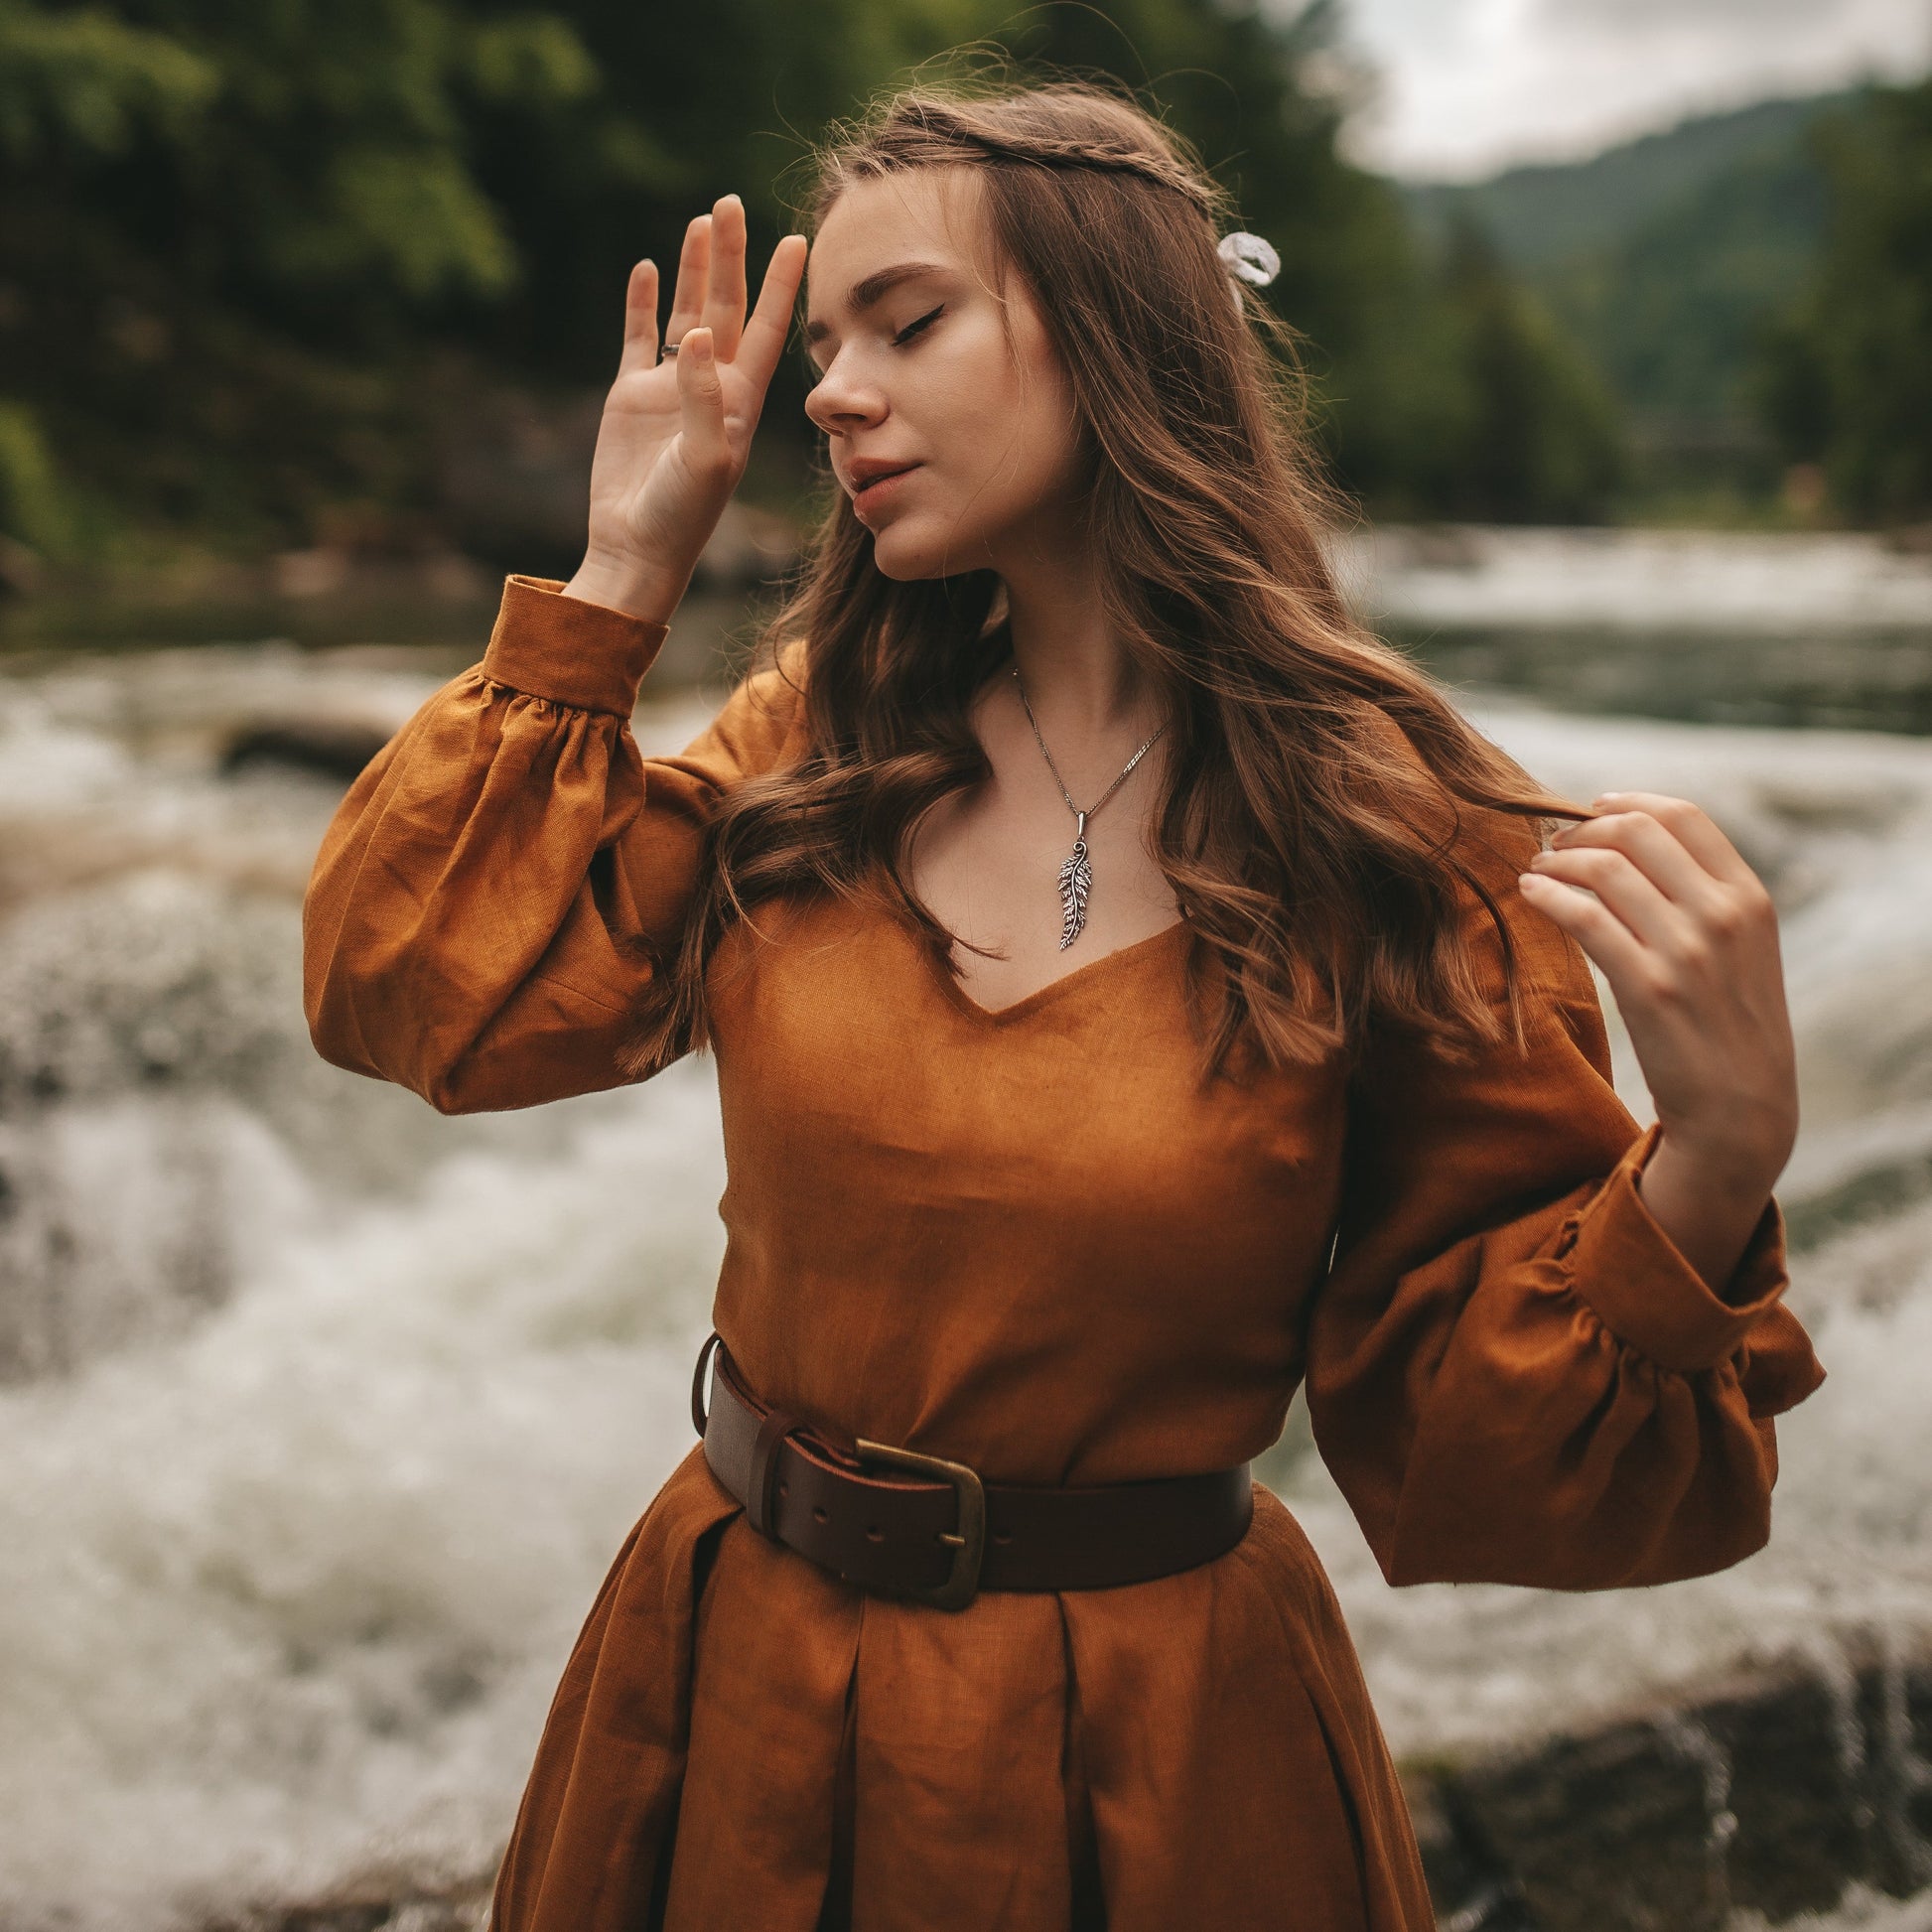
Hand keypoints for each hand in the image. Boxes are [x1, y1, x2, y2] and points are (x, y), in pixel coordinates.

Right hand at [564, 195, 807, 622]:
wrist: (636, 547)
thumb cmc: (681, 514)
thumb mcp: (704, 460)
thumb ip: (703, 397)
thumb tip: (696, 333)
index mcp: (740, 401)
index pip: (767, 330)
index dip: (780, 286)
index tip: (798, 240)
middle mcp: (711, 386)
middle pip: (726, 308)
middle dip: (730, 257)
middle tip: (730, 203)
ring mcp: (670, 388)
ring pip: (686, 312)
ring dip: (694, 270)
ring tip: (700, 222)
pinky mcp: (630, 396)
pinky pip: (637, 337)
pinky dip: (641, 302)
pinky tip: (645, 267)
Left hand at [1517, 791, 1797, 1291]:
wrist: (1742, 1108)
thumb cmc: (1729, 1024)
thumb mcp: (1742, 950)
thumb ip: (1703, 898)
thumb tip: (1633, 848)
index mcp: (1750, 897)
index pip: (1685, 816)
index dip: (1629, 803)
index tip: (1593, 807)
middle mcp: (1723, 915)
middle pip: (1637, 832)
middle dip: (1584, 828)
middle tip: (1554, 844)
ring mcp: (1686, 950)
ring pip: (1604, 868)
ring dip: (1558, 860)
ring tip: (1537, 870)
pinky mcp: (1647, 987)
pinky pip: (1584, 916)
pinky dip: (1549, 895)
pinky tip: (1530, 894)